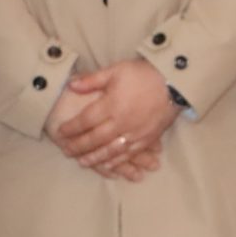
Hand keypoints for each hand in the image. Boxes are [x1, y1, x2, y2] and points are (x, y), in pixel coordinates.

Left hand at [53, 60, 180, 177]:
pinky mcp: (147, 139)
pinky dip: (116, 162)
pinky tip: (107, 166)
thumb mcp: (117, 70)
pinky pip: (128, 154)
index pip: (85, 120)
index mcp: (112, 104)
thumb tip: (71, 85)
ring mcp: (134, 133)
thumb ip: (93, 80)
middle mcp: (121, 122)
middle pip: (94, 138)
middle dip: (78, 146)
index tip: (60, 131)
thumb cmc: (144, 74)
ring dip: (94, 157)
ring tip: (81, 162)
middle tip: (65, 150)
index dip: (71, 127)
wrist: (175, 82)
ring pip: (110, 150)